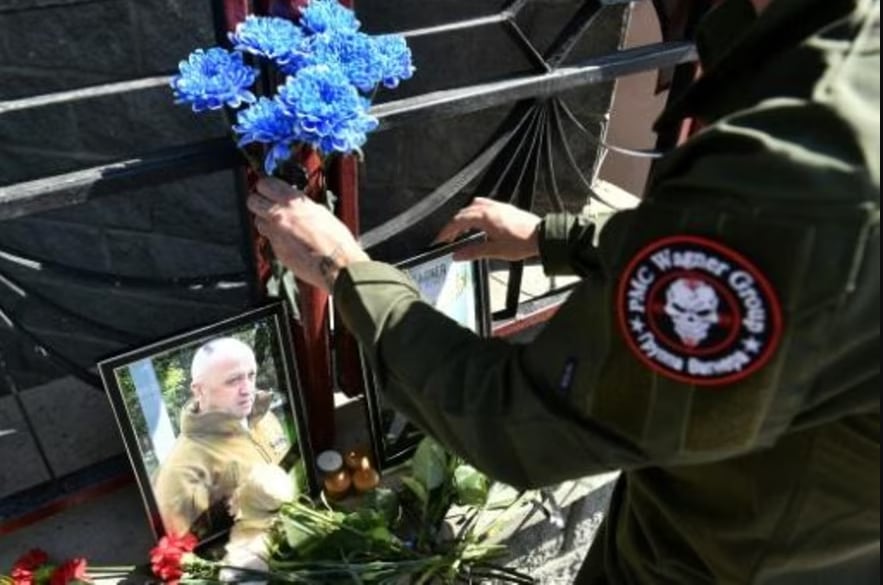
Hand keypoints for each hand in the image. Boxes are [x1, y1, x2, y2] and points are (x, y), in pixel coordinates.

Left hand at [247, 177, 368, 292]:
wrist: (336, 264)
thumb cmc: (335, 239)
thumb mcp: (320, 211)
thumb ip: (301, 205)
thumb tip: (293, 202)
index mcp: (292, 201)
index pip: (265, 184)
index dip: (266, 186)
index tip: (269, 188)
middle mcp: (279, 215)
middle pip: (252, 200)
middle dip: (259, 201)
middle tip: (268, 203)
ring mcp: (275, 233)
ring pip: (257, 220)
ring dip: (265, 221)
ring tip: (281, 224)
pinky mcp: (275, 249)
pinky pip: (268, 238)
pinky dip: (274, 237)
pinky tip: (289, 239)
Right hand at [434, 197, 541, 260]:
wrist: (541, 236)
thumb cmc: (522, 242)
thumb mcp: (494, 251)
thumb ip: (473, 252)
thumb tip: (457, 255)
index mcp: (484, 217)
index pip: (458, 221)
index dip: (446, 231)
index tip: (440, 240)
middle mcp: (489, 208)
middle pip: (463, 213)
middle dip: (453, 225)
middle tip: (448, 238)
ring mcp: (497, 206)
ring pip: (473, 207)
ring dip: (463, 218)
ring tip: (461, 231)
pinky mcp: (504, 208)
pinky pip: (483, 205)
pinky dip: (474, 213)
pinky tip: (477, 223)